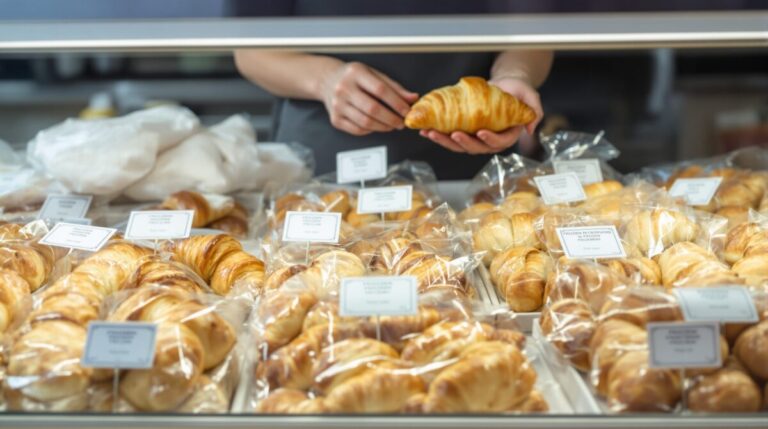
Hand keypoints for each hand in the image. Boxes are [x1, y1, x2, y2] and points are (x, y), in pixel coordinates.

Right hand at [320, 61, 417, 135]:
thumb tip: (412, 98)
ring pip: (365, 122)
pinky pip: (357, 129)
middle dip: (391, 119)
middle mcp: (344, 88)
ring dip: (383, 127)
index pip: (381, 90)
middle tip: (401, 122)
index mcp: (356, 73)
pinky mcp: (335, 119)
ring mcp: (338, 105)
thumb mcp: (374, 74)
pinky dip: (371, 130)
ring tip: (392, 125)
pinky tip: (378, 126)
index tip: (407, 111)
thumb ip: (394, 87)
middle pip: (373, 109)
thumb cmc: (353, 77)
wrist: (327, 80)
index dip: (397, 103)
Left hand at [420, 76, 543, 153]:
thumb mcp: (530, 96)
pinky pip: (450, 138)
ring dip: (445, 141)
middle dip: (463, 142)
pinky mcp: (463, 132)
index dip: (490, 139)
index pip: (499, 142)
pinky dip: (438, 135)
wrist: (504, 85)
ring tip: (432, 133)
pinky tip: (427, 130)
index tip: (481, 132)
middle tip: (453, 134)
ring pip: (459, 145)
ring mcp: (475, 137)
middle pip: (476, 147)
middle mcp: (490, 140)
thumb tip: (530, 129)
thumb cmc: (517, 90)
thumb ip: (534, 111)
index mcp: (507, 135)